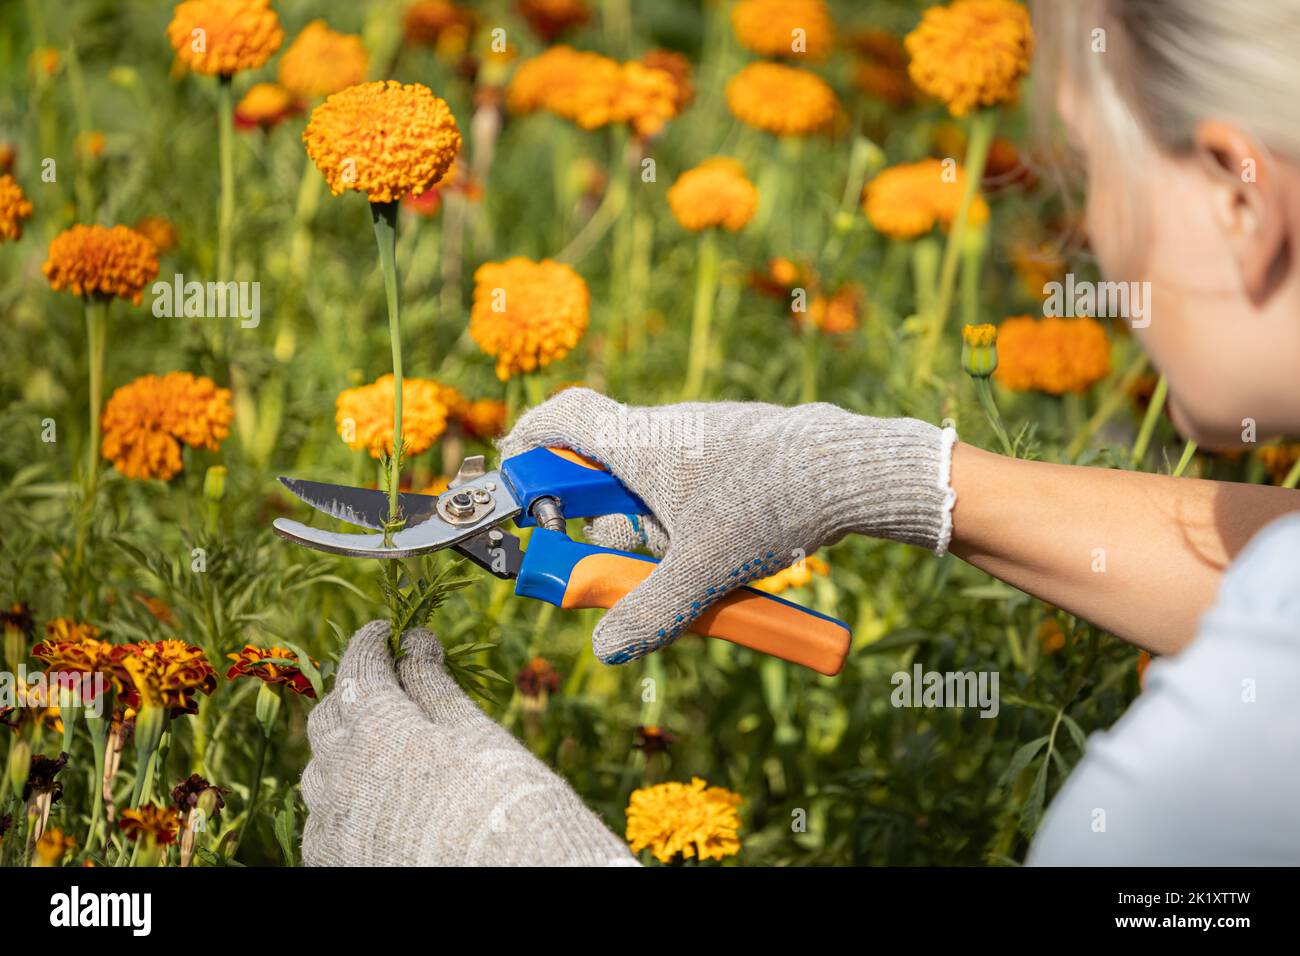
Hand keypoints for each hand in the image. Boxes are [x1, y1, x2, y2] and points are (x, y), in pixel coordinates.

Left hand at [301, 621, 633, 865]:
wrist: (504, 876)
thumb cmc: (500, 798)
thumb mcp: (473, 731)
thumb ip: (433, 684)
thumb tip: (415, 642)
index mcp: (376, 729)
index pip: (359, 667)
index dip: (370, 643)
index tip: (383, 632)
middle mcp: (340, 773)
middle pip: (329, 717)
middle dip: (352, 693)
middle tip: (383, 685)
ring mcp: (331, 823)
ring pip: (317, 772)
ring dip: (342, 750)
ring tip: (378, 747)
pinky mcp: (332, 863)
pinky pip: (320, 822)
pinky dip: (339, 803)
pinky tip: (369, 804)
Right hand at [500, 388, 955, 664]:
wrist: (853, 470)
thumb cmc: (769, 505)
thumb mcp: (700, 571)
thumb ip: (647, 612)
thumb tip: (605, 648)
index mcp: (638, 443)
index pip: (559, 419)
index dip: (528, 447)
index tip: (517, 484)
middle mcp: (666, 428)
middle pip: (604, 466)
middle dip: (605, 518)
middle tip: (624, 553)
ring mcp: (705, 432)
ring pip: (652, 478)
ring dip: (654, 523)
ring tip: (692, 559)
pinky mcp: (738, 445)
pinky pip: (693, 478)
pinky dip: (691, 514)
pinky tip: (727, 544)